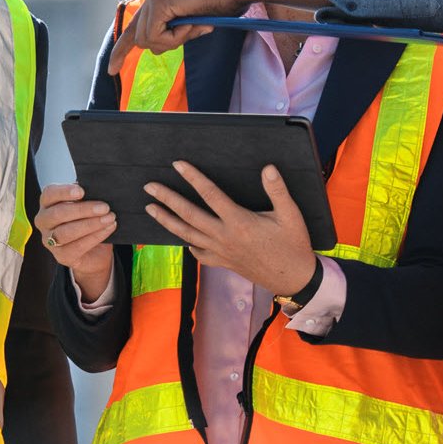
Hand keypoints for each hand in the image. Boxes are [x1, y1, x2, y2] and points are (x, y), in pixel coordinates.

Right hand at [36, 183, 117, 303]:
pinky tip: (107, 229)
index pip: (49, 194)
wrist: (93, 250)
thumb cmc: (87, 220)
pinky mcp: (61, 256)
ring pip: (65, 232)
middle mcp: (44, 221)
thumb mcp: (85, 204)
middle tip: (104, 207)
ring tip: (109, 218)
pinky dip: (95, 236)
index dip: (64, 192)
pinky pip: (77, 246)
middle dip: (83, 210)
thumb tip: (97, 188)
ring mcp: (49, 240)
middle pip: (57, 214)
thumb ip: (86, 196)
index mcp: (47, 203)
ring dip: (90, 224)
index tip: (82, 191)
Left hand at [110, 0, 324, 61]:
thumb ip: (173, 32)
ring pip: (148, 41)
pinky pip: (157, 36)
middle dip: (168, 45)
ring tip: (195, 24)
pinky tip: (191, 22)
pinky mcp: (158, 1)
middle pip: (142, 40)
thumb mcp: (192, 23)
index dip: (121, 50)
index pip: (133, 29)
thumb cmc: (223, 3)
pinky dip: (176, 37)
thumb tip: (155, 48)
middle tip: (193, 30)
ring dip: (175, 41)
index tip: (112, 69)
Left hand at [142, 160, 316, 299]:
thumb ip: (278, 190)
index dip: (193, 178)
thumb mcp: (290, 215)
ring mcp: (221, 252)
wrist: (293, 278)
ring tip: (150, 209)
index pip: (210, 194)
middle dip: (167, 199)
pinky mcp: (222, 263)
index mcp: (239, 222)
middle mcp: (224, 237)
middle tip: (149, 187)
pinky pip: (198, 254)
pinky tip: (181, 238)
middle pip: (189, 215)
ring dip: (167, 221)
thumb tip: (268, 168)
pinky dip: (187, 244)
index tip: (178, 165)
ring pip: (187, 234)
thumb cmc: (293, 244)